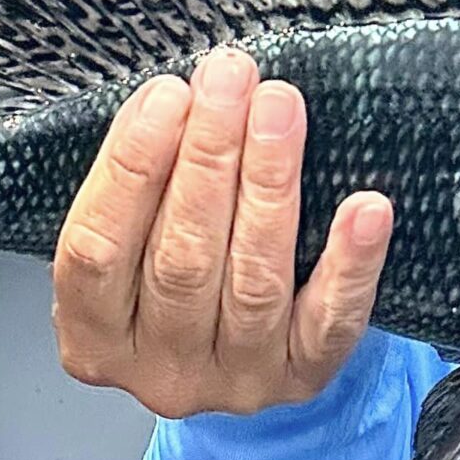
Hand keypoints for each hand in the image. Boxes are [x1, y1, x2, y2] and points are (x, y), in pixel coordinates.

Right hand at [51, 48, 393, 418]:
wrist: (234, 354)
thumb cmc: (168, 272)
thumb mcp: (131, 237)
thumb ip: (143, 178)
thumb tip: (176, 96)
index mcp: (93, 332)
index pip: (98, 246)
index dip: (132, 166)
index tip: (168, 95)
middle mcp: (160, 368)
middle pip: (180, 257)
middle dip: (208, 155)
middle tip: (230, 79)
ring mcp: (235, 380)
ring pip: (253, 279)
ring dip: (269, 182)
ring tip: (278, 109)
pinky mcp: (304, 380)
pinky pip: (331, 322)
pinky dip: (350, 262)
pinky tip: (366, 208)